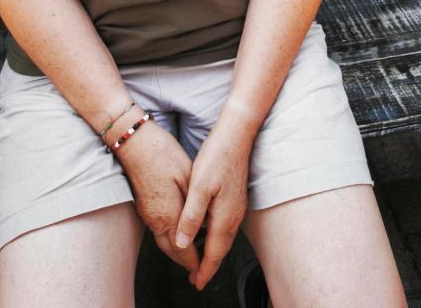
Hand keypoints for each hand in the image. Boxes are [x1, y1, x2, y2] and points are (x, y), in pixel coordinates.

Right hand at [114, 118, 199, 275]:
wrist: (134, 143)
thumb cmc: (163, 155)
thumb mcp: (188, 175)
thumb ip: (195, 205)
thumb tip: (204, 224)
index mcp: (168, 214)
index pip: (182, 249)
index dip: (194, 262)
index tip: (204, 269)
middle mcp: (155, 219)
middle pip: (171, 251)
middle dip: (185, 262)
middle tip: (198, 267)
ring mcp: (146, 213)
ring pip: (162, 242)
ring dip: (176, 251)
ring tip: (189, 253)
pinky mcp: (142, 206)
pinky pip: (157, 231)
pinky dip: (168, 238)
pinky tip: (176, 232)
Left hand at [176, 119, 253, 290]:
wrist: (236, 136)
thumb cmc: (217, 158)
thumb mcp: (199, 187)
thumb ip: (191, 217)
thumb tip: (183, 244)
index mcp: (224, 217)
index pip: (215, 254)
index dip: (204, 271)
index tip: (195, 283)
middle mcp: (234, 216)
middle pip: (221, 249)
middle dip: (209, 265)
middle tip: (195, 278)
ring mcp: (237, 207)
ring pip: (224, 238)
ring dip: (213, 252)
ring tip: (200, 260)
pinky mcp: (236, 198)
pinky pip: (225, 226)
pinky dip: (216, 237)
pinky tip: (208, 232)